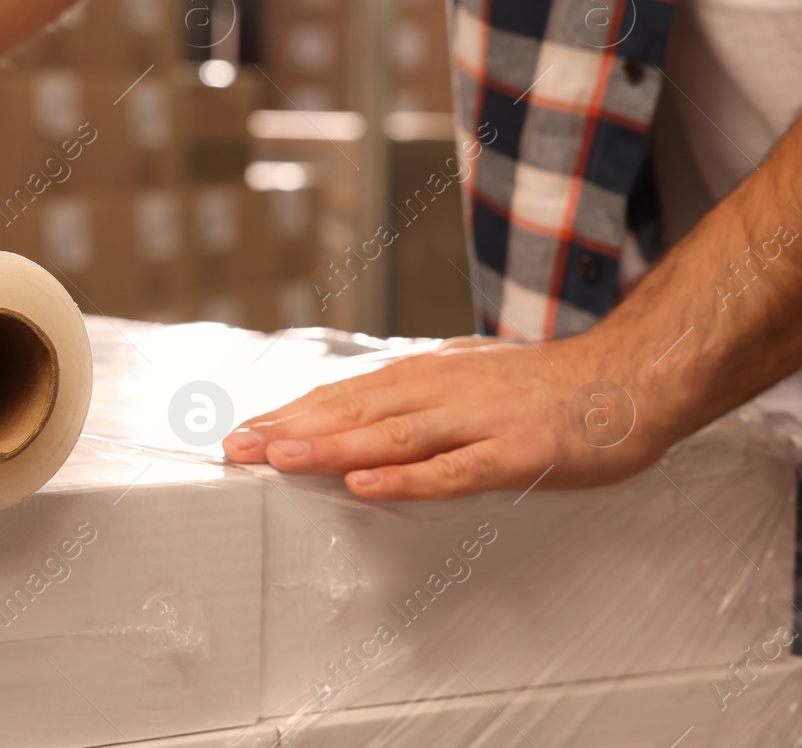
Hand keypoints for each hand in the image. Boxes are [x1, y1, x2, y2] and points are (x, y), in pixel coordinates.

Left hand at [221, 334, 683, 500]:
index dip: (288, 413)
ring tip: (278, 457)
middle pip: (351, 411)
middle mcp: (438, 391)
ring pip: (389, 436)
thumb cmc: (541, 385)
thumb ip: (411, 397)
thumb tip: (353, 412)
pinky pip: (452, 469)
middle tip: (234, 448)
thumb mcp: (462, 378)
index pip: (340, 395)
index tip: (241, 432)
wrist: (628, 377)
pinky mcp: (513, 453)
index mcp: (423, 376)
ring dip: (330, 446)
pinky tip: (365, 485)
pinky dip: (406, 478)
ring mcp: (475, 420)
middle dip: (289, 429)